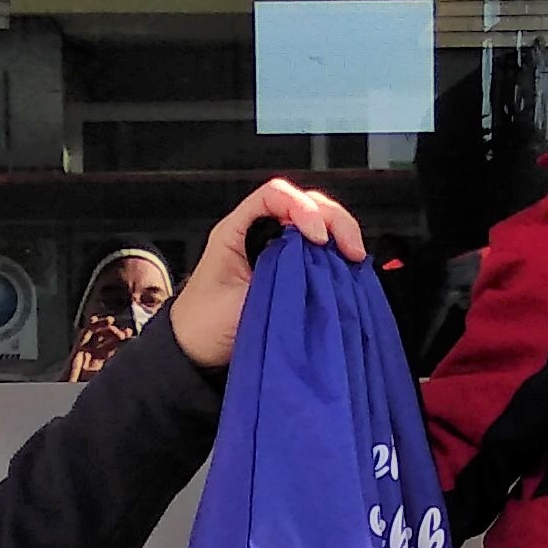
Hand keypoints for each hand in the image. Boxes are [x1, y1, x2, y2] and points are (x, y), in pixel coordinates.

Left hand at [166, 177, 365, 368]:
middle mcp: (257, 233)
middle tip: (351, 249)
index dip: (301, 208)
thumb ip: (274, 283)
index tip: (317, 238)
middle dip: (333, 220)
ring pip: (315, 225)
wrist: (194, 352)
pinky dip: (336, 257)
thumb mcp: (239, 303)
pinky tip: (346, 270)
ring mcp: (275, 251)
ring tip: (352, 259)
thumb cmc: (203, 325)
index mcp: (235, 231)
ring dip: (338, 237)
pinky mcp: (288, 271)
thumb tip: (313, 273)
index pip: (274, 195)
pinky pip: (317, 252)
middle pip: (303, 204)